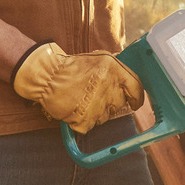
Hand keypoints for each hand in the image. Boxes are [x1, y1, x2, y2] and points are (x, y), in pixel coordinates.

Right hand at [12, 42, 143, 133]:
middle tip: (95, 95)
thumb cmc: (72, 68)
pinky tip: (75, 109)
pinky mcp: (84, 120)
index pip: (136, 88)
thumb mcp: (100, 58)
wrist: (47, 76)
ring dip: (96, 112)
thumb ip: (117, 69)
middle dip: (111, 103)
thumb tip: (131, 82)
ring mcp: (97, 105)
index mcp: (114, 69)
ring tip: (82, 99)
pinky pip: (90, 126)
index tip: (135, 103)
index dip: (137, 98)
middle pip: (120, 104)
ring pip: (105, 117)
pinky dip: (83, 121)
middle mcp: (108, 87)